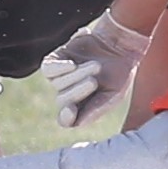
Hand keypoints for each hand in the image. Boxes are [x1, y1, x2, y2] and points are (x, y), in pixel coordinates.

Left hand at [40, 10, 151, 127]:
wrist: (119, 45)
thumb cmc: (119, 72)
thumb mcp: (114, 93)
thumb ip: (97, 108)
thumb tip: (78, 123)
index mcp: (81, 106)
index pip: (65, 120)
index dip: (66, 117)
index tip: (71, 109)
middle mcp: (68, 93)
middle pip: (61, 100)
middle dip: (78, 91)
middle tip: (94, 81)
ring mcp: (59, 76)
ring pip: (57, 83)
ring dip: (77, 75)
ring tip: (96, 66)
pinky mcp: (55, 59)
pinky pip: (47, 69)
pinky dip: (59, 68)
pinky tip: (73, 64)